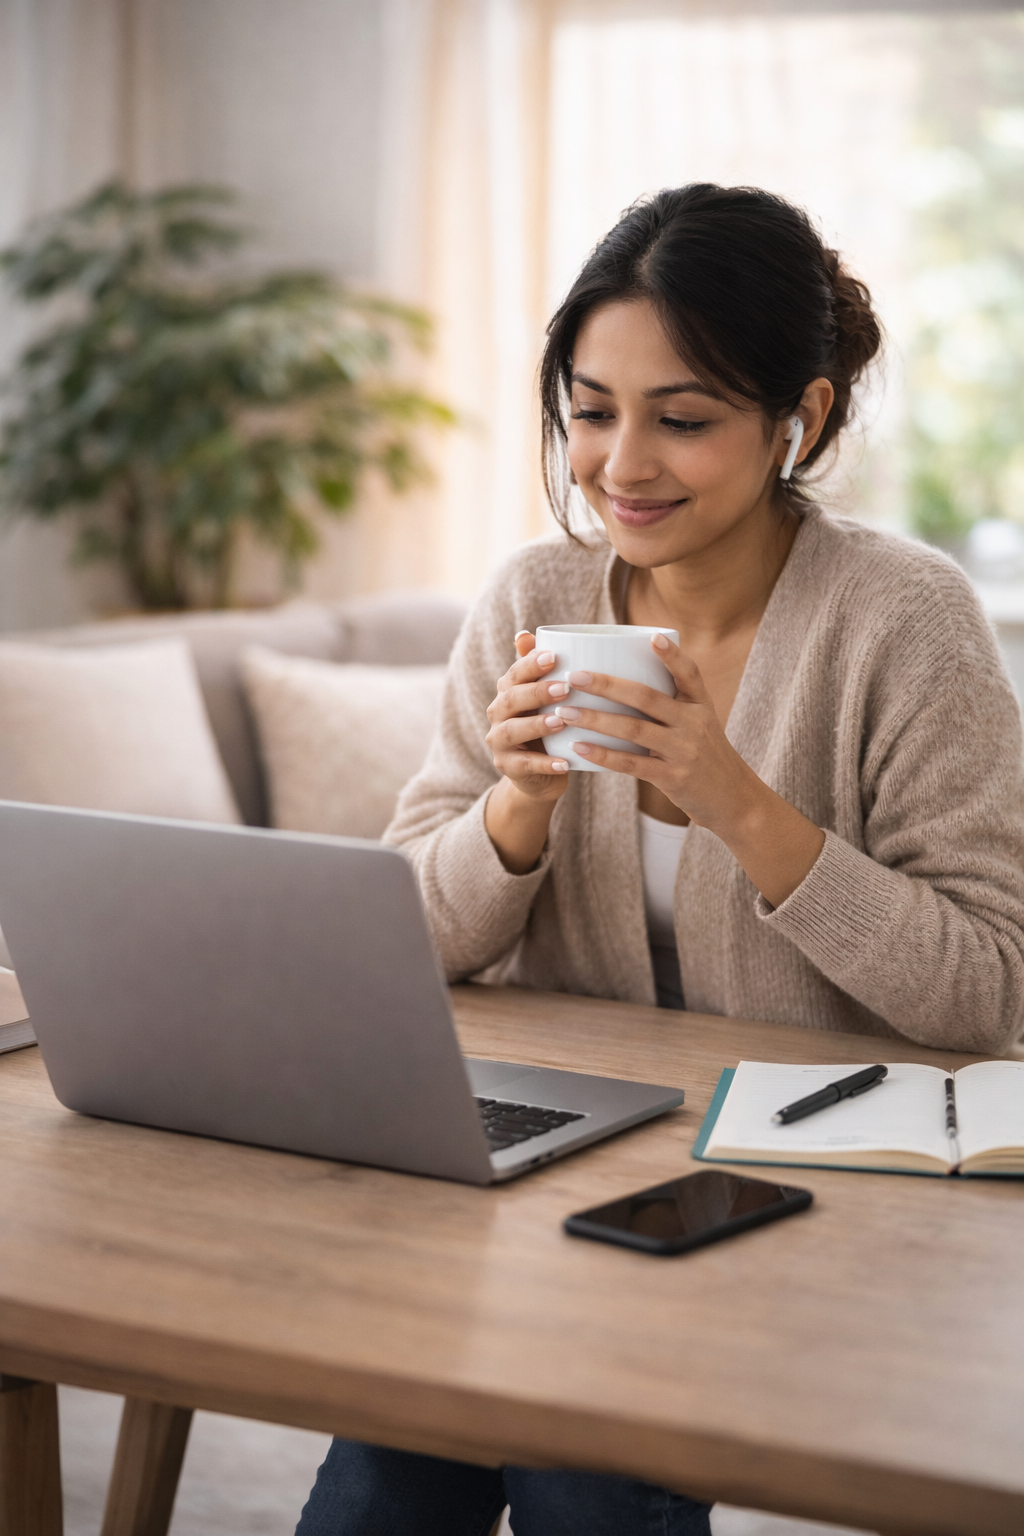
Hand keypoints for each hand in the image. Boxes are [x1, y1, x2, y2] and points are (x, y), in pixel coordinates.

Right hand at [484, 631, 571, 802]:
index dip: (530, 665)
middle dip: (536, 692)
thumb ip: (537, 669)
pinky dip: (545, 764)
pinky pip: (524, 765)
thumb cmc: (549, 728)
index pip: (514, 674)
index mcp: (507, 693)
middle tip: (564, 688)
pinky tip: (566, 763)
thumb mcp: (546, 699)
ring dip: (537, 725)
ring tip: (561, 721)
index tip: (554, 657)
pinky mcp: (507, 767)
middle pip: (511, 700)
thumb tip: (524, 634)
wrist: (541, 774)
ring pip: (512, 731)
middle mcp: (497, 715)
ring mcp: (499, 742)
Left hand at [558, 633, 824, 906]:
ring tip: (565, 712)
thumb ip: (674, 705)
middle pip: (646, 697)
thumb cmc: (708, 757)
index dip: (672, 655)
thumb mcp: (701, 725)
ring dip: (596, 720)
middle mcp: (694, 724)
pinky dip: (603, 755)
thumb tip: (630, 682)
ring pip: (633, 730)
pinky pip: (631, 764)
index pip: (689, 673)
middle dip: (607, 685)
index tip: (652, 636)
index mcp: (701, 706)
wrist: (734, 800)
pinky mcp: (673, 778)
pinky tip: (579, 748)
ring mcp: (684, 751)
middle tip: (576, 676)